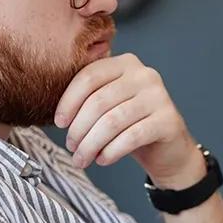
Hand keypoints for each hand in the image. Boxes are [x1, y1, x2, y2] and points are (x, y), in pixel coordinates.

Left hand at [54, 53, 201, 185]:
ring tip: (82, 158)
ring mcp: (159, 96)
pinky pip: (131, 137)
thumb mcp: (109, 105)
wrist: (169, 150)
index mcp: (126, 63)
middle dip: (79, 128)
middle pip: (99, 101)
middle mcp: (145, 75)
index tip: (59, 123)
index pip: (89, 76)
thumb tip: (53, 111)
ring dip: (91, 144)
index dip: (69, 101)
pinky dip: (111, 151)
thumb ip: (89, 96)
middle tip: (71, 147)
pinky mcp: (168, 120)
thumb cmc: (132, 125)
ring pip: (112, 121)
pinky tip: (103, 159)